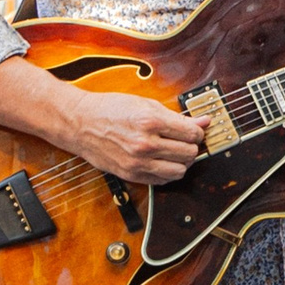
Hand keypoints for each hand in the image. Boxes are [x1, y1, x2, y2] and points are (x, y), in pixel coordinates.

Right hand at [66, 87, 210, 186]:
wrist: (79, 123)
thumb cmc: (110, 109)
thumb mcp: (145, 104)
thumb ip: (177, 116)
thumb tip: (205, 121)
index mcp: (151, 121)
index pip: (193, 134)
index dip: (197, 132)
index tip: (194, 130)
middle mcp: (146, 144)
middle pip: (190, 153)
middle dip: (192, 146)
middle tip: (184, 141)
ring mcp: (138, 162)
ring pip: (180, 171)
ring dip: (182, 162)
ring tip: (174, 152)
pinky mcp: (131, 174)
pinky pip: (163, 180)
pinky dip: (167, 172)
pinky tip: (162, 161)